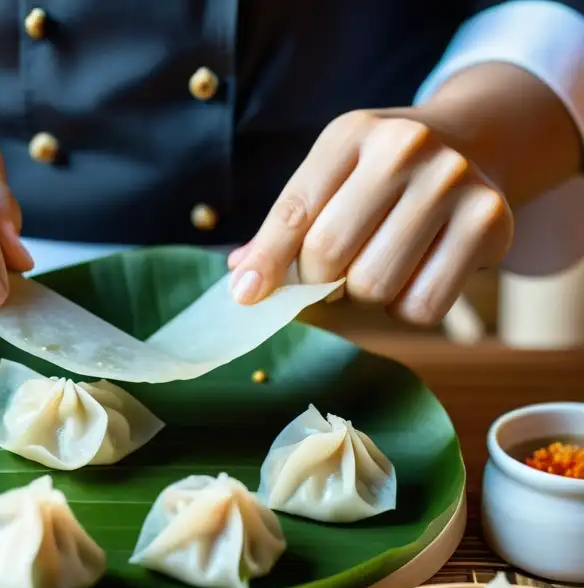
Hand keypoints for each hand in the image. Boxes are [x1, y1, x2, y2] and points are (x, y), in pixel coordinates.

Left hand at [227, 109, 513, 324]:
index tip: (246, 296)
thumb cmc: (380, 176)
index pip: (293, 211)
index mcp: (350, 134)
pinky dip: (407, 307)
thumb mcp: (330, 178)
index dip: (266, 261)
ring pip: (374, 286)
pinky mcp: (490, 222)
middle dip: (320, 280)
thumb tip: (243, 283)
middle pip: (329, 255)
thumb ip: (285, 229)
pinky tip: (415, 274)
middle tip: (335, 273)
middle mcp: (405, 147)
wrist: (472, 143)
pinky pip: (423, 306)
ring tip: (379, 264)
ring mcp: (453, 181)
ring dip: (365, 295)